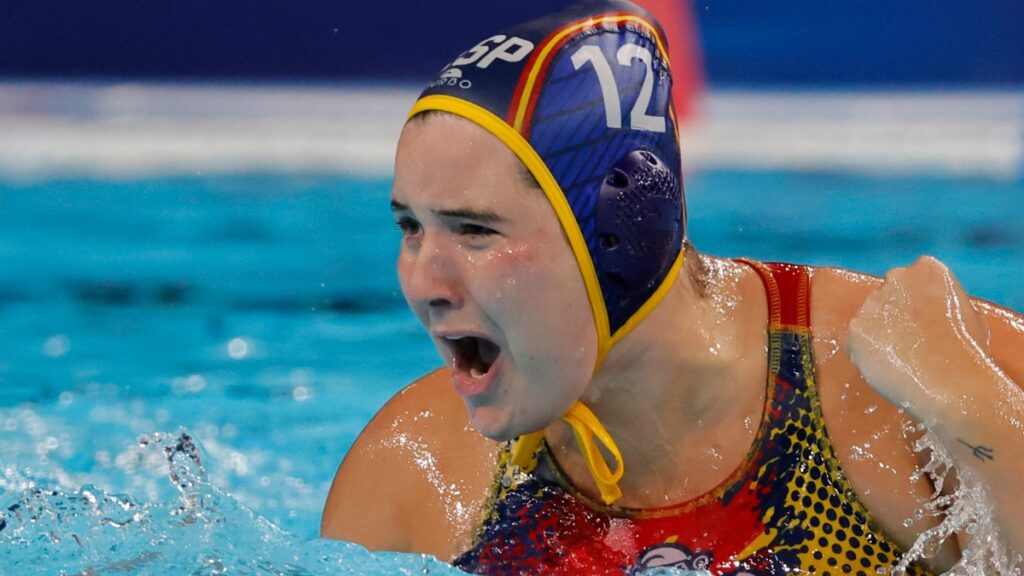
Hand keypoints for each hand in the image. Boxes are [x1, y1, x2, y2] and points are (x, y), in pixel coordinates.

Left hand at [846, 256, 990, 423]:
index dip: (914, 306)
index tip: (923, 324)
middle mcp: (897, 278)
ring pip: (868, 320)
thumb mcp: (966, 313)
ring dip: (877, 336)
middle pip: (886, 297)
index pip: (909, 282)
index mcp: (928, 269)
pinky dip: (865, 356)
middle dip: (892, 317)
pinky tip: (887, 367)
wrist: (952, 382)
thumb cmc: (968, 353)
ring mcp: (873, 302)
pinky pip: (855, 343)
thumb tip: (929, 310)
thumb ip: (939, 302)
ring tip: (900, 360)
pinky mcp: (856, 327)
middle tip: (908, 344)